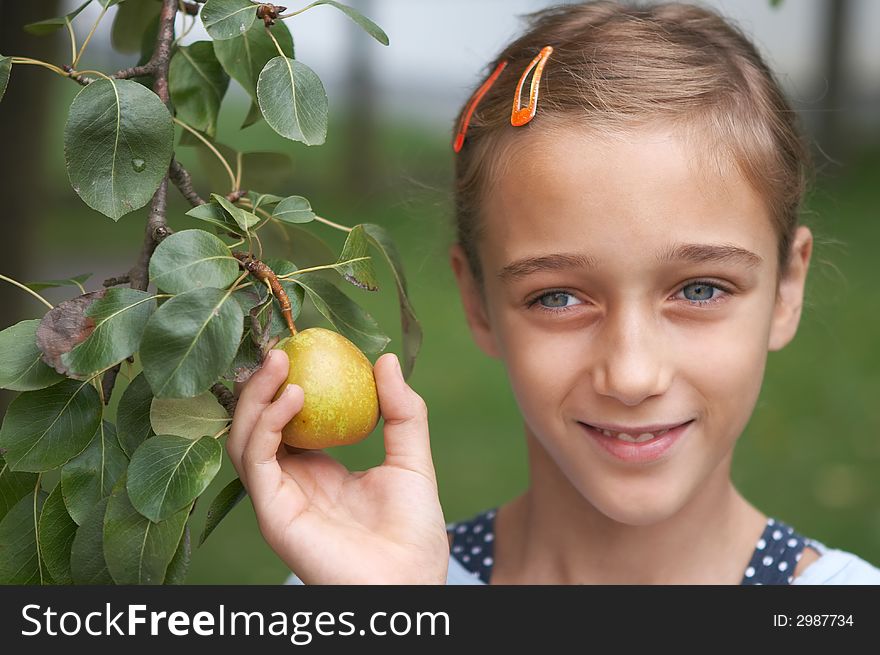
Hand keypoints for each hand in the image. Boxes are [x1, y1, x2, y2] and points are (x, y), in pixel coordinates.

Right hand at [226, 349, 449, 583]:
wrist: (412, 580)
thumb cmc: (415, 531)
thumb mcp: (411, 459)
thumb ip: (402, 412)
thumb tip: (385, 358)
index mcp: (318, 473)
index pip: (287, 423)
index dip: (286, 385)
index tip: (300, 347)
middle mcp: (292, 485)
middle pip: (257, 427)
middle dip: (261, 385)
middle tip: (281, 347)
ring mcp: (279, 500)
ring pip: (244, 440)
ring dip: (257, 398)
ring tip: (281, 363)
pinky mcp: (273, 514)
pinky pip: (256, 462)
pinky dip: (267, 425)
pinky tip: (293, 399)